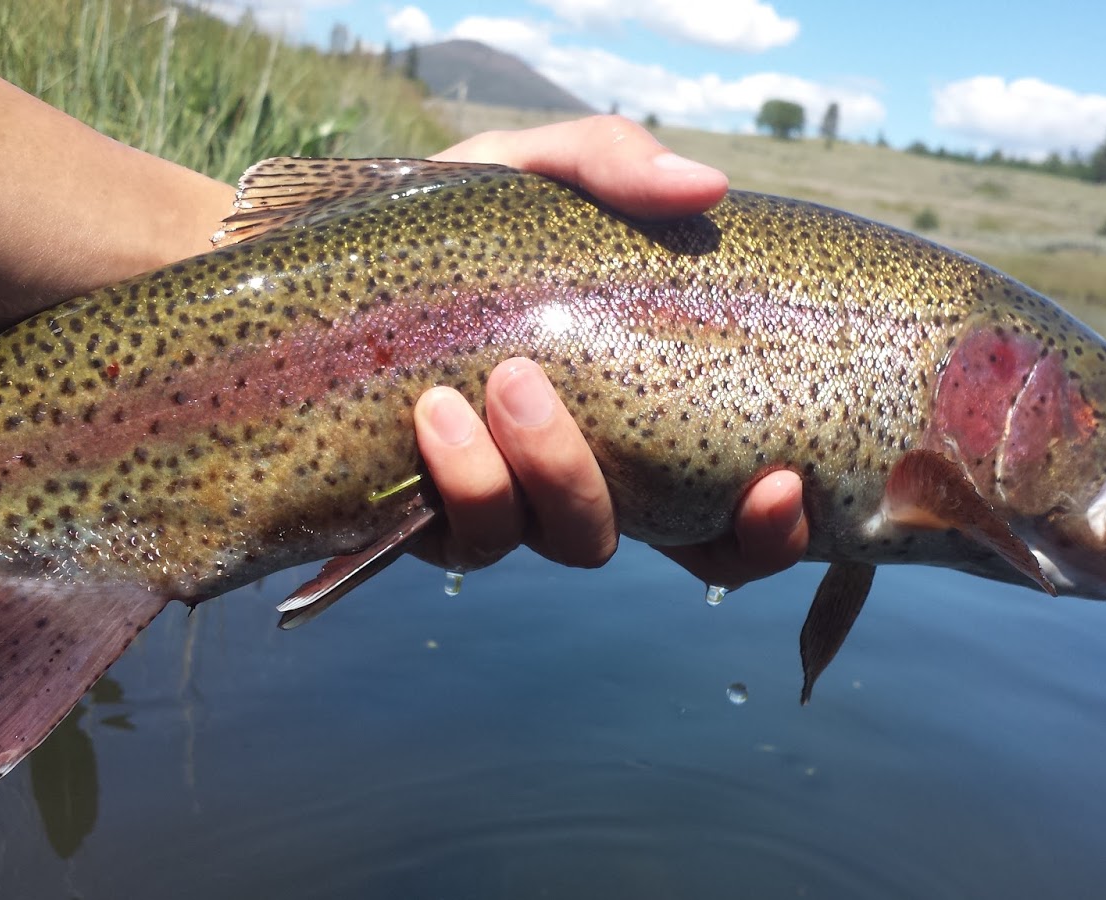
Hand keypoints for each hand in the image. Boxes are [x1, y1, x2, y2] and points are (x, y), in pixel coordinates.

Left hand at [412, 116, 808, 587]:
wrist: (324, 254)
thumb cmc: (457, 220)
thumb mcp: (533, 171)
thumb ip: (612, 164)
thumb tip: (704, 185)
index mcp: (652, 417)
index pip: (738, 512)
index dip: (773, 530)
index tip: (782, 483)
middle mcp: (599, 475)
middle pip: (677, 549)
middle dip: (676, 511)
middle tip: (590, 407)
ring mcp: (522, 506)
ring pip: (570, 541)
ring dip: (551, 472)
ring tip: (509, 383)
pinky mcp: (436, 522)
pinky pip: (468, 538)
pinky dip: (463, 481)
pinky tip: (435, 411)